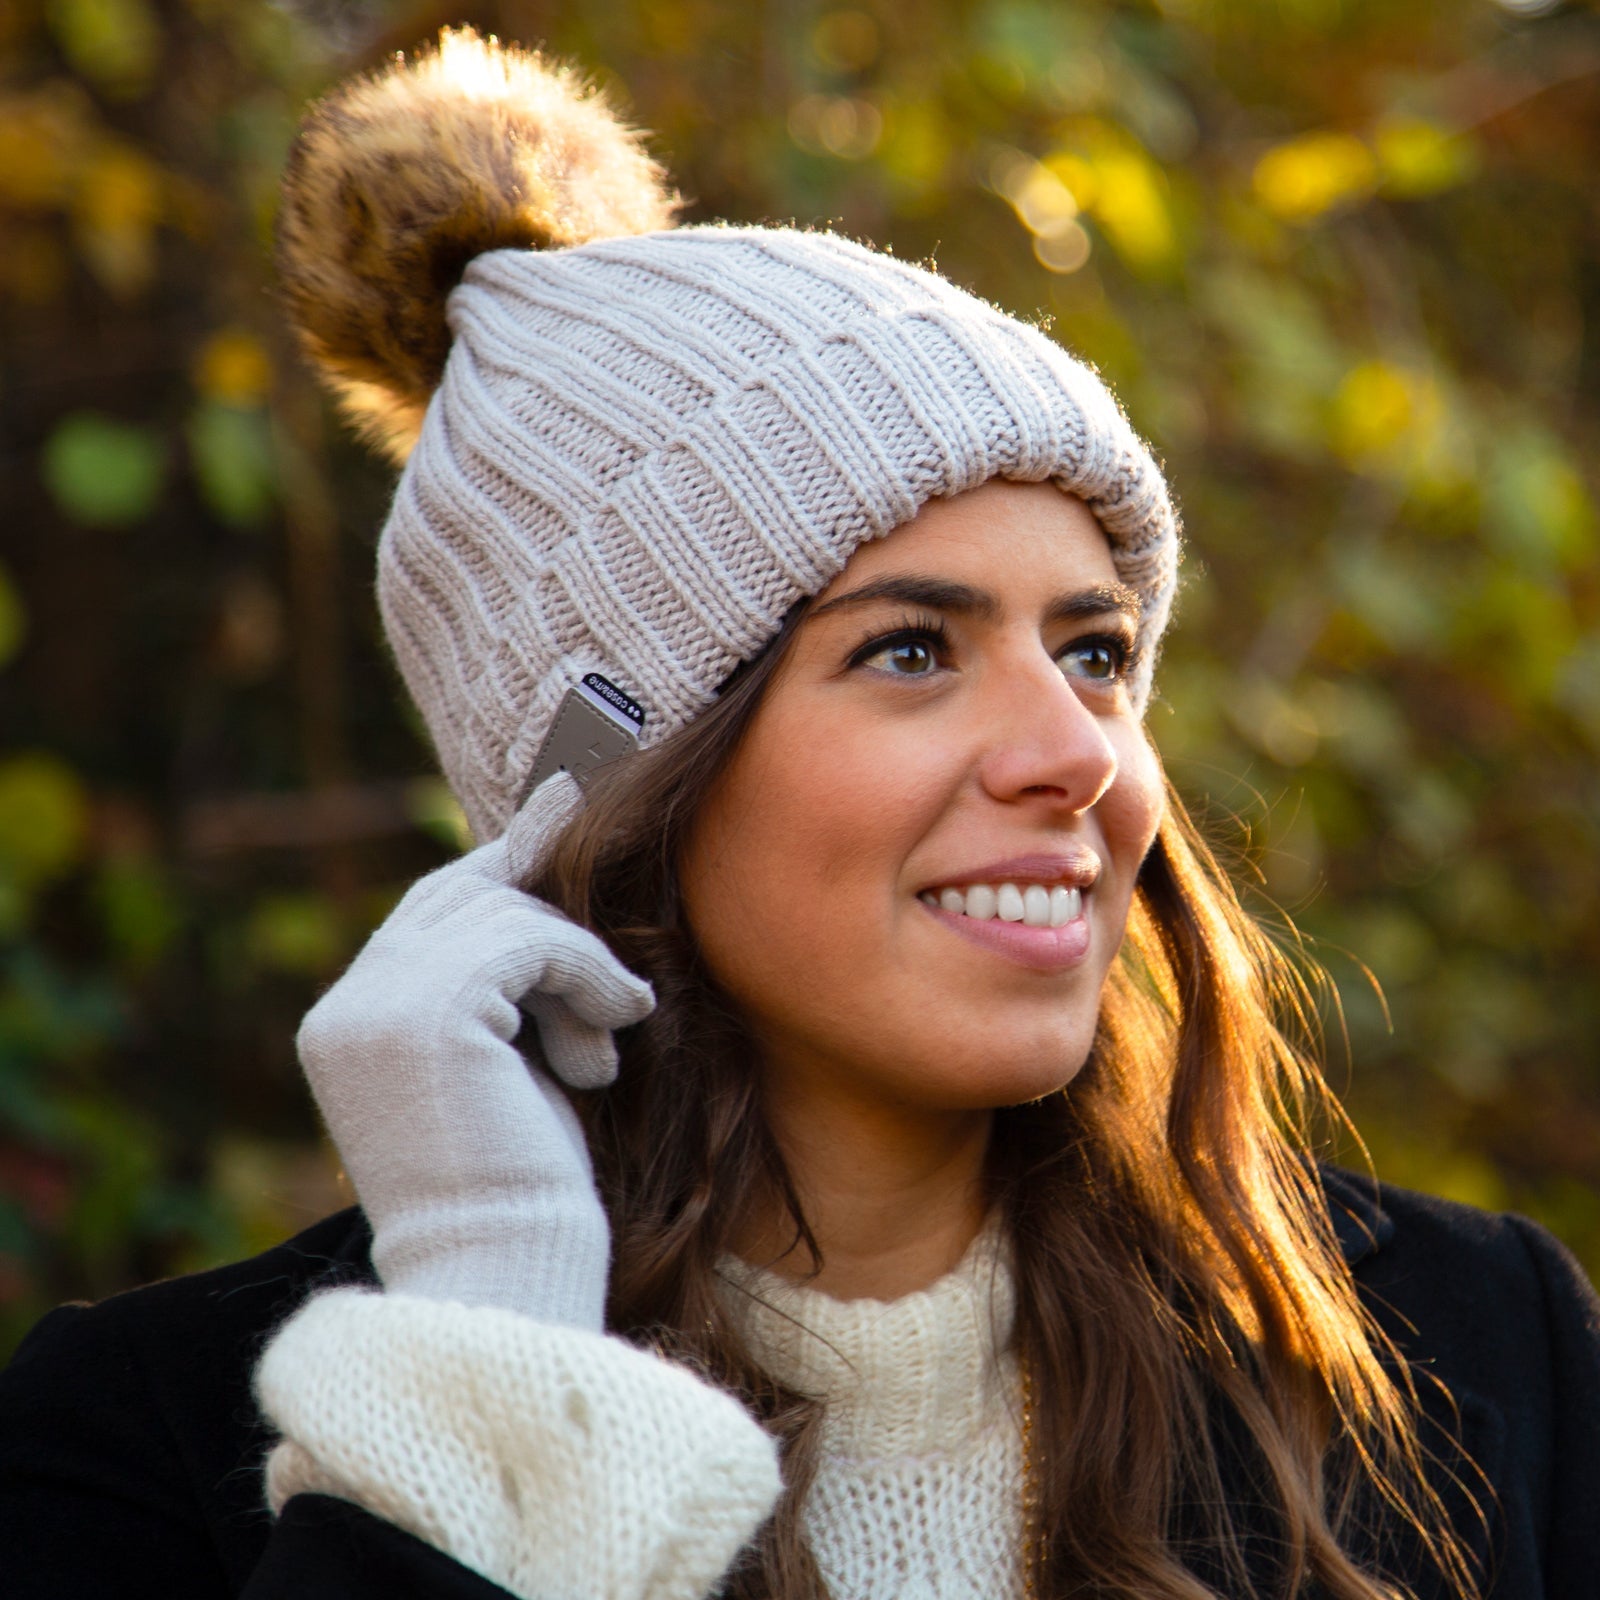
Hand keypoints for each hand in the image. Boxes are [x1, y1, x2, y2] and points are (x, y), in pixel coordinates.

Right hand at [295, 772, 654, 1327]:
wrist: (510, 1276)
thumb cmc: (524, 1185)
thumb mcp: (509, 1062)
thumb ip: (505, 983)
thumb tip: (537, 879)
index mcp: (348, 1026)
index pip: (426, 917)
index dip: (495, 870)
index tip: (552, 815)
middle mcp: (346, 1007)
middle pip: (457, 897)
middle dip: (534, 878)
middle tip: (577, 809)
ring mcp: (378, 1005)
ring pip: (505, 916)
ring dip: (578, 964)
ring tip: (609, 1038)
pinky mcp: (431, 1011)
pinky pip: (532, 942)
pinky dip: (590, 973)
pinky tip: (618, 1026)